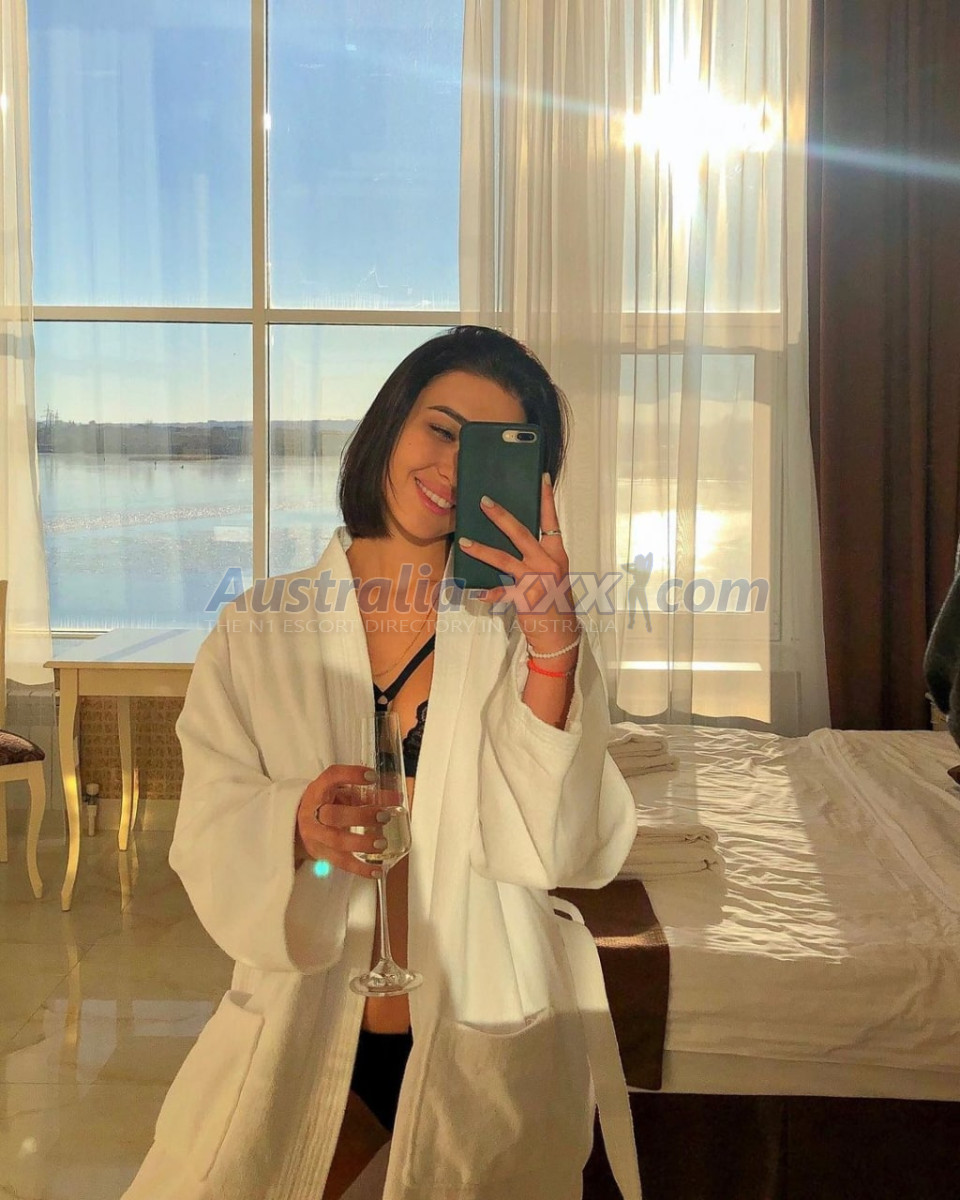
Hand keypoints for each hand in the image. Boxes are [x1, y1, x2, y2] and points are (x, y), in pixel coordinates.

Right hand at [296, 765, 390, 878]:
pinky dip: (360, 868)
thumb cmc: (326, 805)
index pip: (331, 777)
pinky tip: (376, 871)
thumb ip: (367, 795)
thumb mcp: (340, 794)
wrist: (296, 827)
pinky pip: (341, 863)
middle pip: (333, 815)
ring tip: (383, 843)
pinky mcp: (322, 855)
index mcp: (318, 791)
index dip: (351, 775)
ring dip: (362, 843)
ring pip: (337, 842)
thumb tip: (398, 798)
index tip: (372, 776)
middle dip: (360, 816)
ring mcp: (316, 836)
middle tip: (384, 816)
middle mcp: (313, 813)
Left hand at [457, 473, 578, 651]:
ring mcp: (535, 580)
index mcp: (556, 554)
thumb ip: (537, 557)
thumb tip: (514, 540)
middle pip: (521, 533)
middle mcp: (547, 563)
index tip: (542, 478)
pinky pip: (501, 592)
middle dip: (501, 516)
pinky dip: (488, 592)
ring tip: (464, 541)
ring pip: (504, 558)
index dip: (546, 499)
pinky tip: (476, 593)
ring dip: (482, 549)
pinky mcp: (524, 597)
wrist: (560, 633)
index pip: (551, 521)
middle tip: (484, 502)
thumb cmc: (555, 602)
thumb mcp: (552, 574)